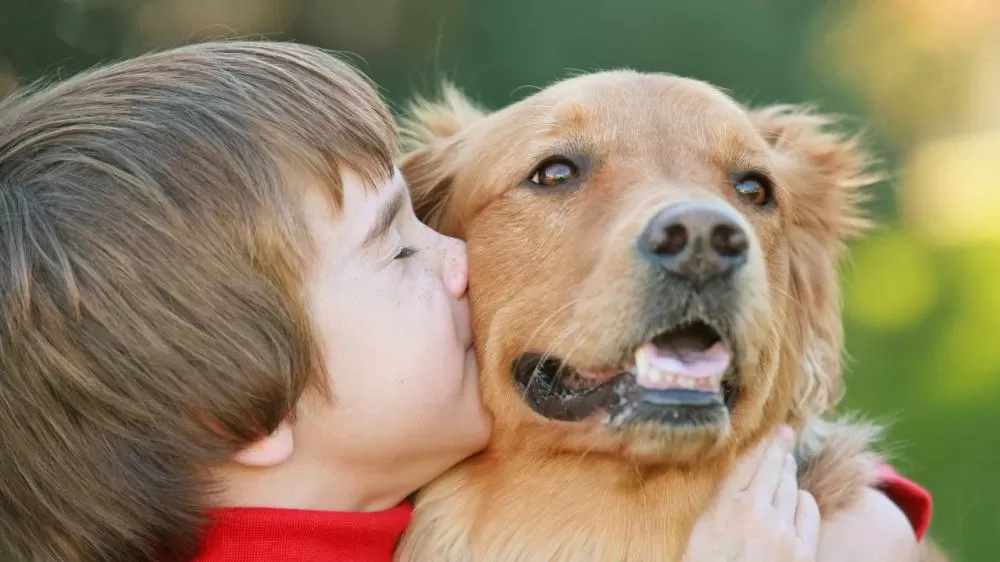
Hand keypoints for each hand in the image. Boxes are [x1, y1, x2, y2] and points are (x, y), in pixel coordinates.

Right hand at [682, 425, 820, 561]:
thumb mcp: (698, 532)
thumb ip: (715, 505)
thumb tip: (731, 483)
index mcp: (722, 506)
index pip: (747, 461)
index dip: (762, 442)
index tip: (771, 427)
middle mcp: (754, 511)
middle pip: (772, 468)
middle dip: (779, 448)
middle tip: (786, 432)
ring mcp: (781, 530)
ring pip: (790, 486)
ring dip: (789, 471)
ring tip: (788, 459)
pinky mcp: (801, 550)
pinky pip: (808, 510)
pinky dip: (804, 499)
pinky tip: (800, 495)